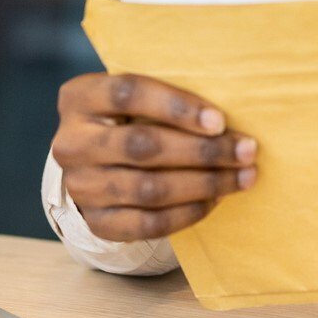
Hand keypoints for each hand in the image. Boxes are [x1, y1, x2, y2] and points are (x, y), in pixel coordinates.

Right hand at [51, 72, 256, 242]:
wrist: (94, 165)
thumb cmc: (130, 118)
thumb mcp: (134, 97)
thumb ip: (167, 97)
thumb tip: (227, 117)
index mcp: (79, 97)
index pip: (128, 94)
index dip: (177, 107)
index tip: (220, 120)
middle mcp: (71, 142)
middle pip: (143, 146)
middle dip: (203, 150)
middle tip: (247, 150)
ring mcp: (80, 186)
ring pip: (150, 189)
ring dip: (205, 183)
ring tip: (243, 177)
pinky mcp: (96, 222)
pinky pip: (148, 224)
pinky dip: (188, 212)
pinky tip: (215, 199)